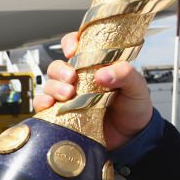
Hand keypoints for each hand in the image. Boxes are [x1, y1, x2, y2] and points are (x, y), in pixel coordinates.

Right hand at [34, 32, 154, 150]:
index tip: (73, 50)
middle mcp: (79, 79)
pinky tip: (50, 105)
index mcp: (95, 66)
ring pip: (50, 84)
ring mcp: (70, 97)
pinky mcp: (63, 115)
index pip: (77, 46)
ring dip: (54, 87)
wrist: (132, 136)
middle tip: (72, 78)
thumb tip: (102, 73)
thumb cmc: (134, 106)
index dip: (70, 43)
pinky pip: (44, 106)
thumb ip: (125, 74)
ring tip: (67, 95)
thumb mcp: (137, 86)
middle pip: (58, 66)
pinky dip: (42, 103)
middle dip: (60, 70)